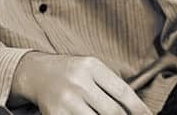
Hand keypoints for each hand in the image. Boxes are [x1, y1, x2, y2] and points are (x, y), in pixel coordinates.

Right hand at [10, 52, 151, 114]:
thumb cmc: (71, 73)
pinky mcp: (55, 114)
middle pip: (113, 111)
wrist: (36, 73)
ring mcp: (66, 100)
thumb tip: (137, 110)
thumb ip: (111, 86)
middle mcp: (78, 81)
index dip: (139, 109)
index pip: (123, 92)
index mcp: (91, 66)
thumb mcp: (91, 69)